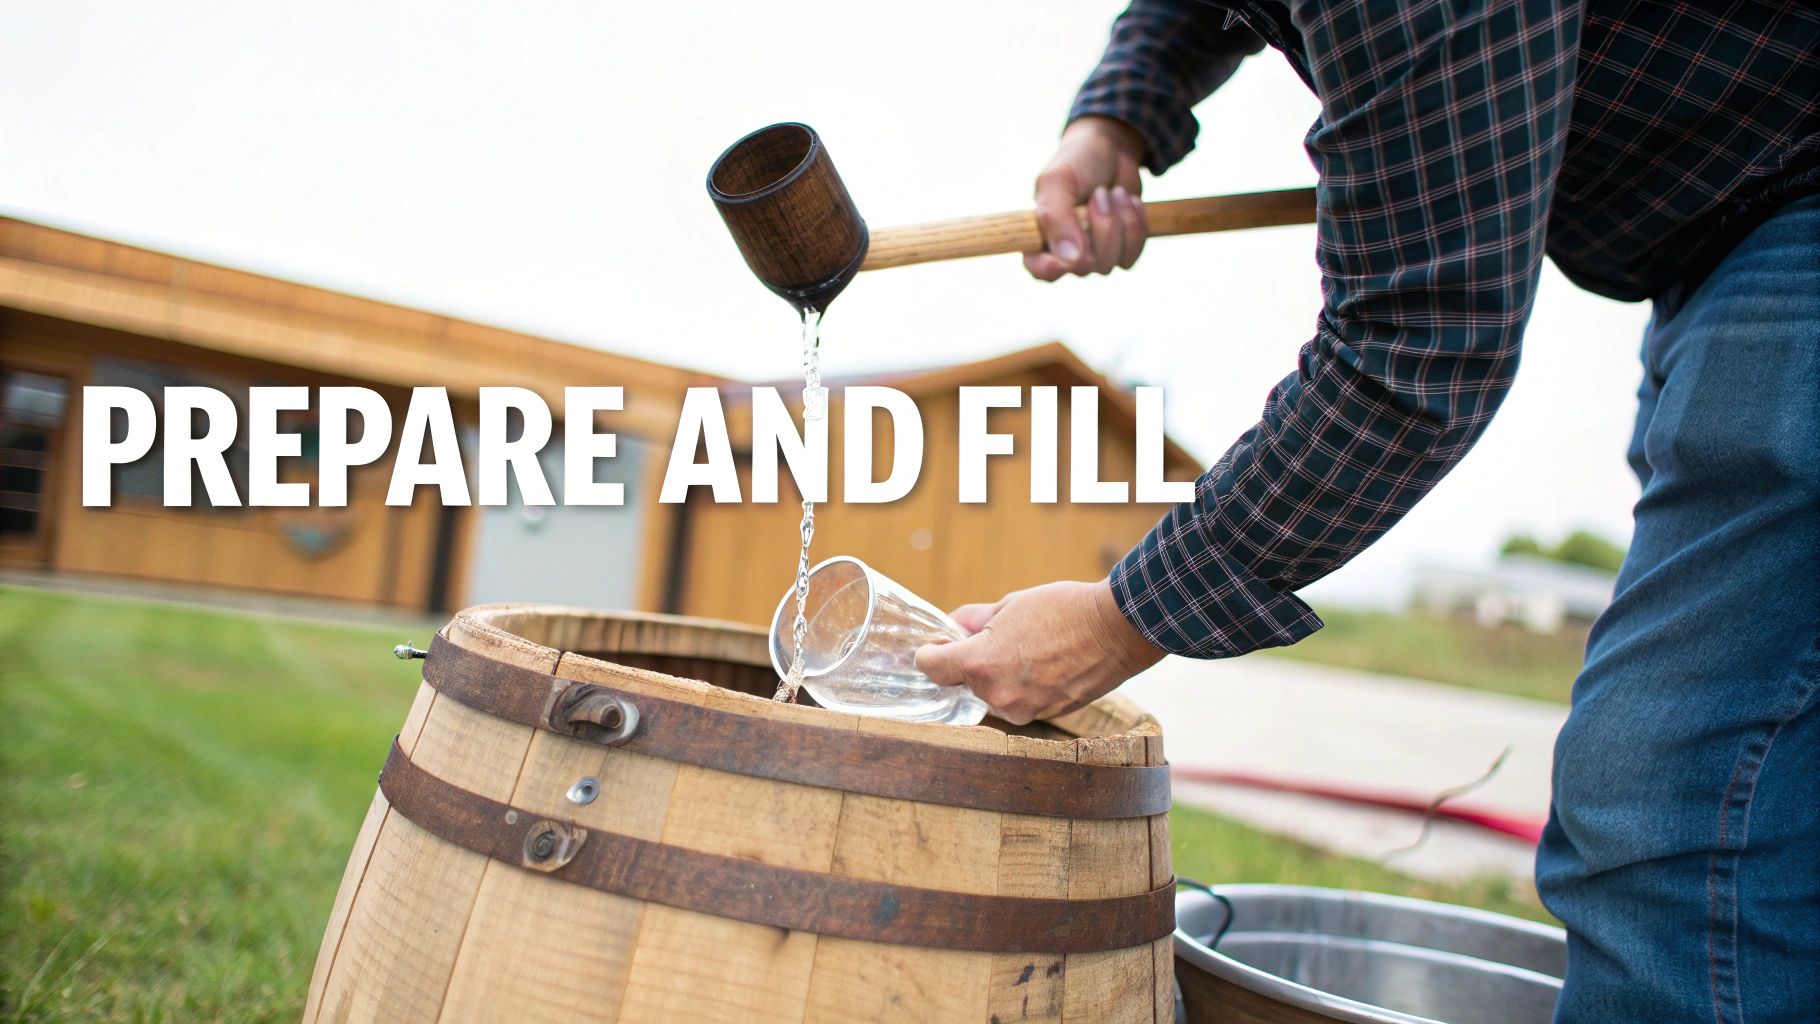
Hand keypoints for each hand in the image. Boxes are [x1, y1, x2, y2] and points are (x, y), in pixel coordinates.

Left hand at [914, 579, 1163, 725]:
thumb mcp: (1012, 605)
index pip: (930, 668)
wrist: (1117, 631)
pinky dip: (1024, 686)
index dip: (929, 654)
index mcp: (981, 663)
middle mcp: (996, 695)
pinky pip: (1019, 702)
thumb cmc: (1065, 611)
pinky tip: (1046, 664)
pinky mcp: (1044, 716)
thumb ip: (976, 621)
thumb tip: (955, 626)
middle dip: (974, 662)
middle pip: (965, 682)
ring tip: (1030, 649)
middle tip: (998, 638)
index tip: (937, 645)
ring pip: (993, 694)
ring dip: (1001, 676)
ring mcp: (1022, 711)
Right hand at [1025, 116, 1149, 280]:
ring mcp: (1094, 254)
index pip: (1039, 270)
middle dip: (1099, 226)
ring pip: (1110, 262)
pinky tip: (1129, 202)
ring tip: (1114, 192)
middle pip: (1084, 266)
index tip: (1063, 254)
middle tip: (1100, 193)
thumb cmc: (1077, 162)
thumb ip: (1057, 219)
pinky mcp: (1120, 250)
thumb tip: (1070, 260)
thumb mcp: (1059, 181)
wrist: (1113, 149)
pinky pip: (1132, 256)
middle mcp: (1065, 252)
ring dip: (1119, 221)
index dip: (1050, 268)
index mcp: (1039, 236)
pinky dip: (1135, 224)